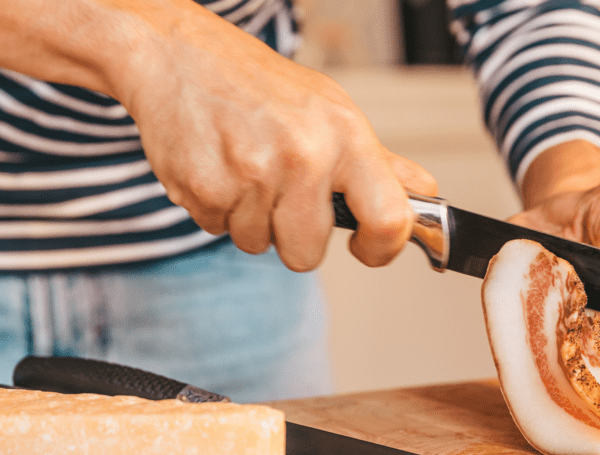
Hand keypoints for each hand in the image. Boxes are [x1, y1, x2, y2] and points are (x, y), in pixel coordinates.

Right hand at [111, 3, 437, 270]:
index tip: (366, 247)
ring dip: (249, 218)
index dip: (382, 249)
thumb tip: (423, 198)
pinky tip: (215, 166)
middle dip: (292, 235)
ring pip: (258, 244)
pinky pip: (219, 230)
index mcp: (343, 134)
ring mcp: (251, 175)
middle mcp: (302, 155)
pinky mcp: (203, 189)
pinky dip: (216, 208)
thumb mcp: (329, 108)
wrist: (176, 55)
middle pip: (307, 255)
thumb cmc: (256, 84)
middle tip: (279, 191)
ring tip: (241, 167)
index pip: (389, 218)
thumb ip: (377, 162)